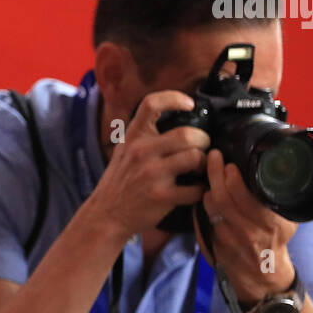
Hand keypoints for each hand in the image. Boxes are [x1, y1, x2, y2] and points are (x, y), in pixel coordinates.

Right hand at [85, 90, 210, 239]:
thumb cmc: (120, 180)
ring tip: (202, 167)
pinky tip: (196, 190)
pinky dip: (201, 190)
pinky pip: (195, 189)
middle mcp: (141, 152)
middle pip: (187, 134)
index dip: (174, 98)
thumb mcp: (123, 150)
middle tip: (204, 146)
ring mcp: (152, 174)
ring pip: (195, 158)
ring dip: (206, 163)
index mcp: (133, 137)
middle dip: (204, 140)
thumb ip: (143, 134)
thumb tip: (175, 117)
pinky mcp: (161, 197)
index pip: (151, 104)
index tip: (189, 104)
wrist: (106, 214)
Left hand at [193, 149, 297, 303]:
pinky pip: (203, 219)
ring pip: (211, 208)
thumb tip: (273, 170)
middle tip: (213, 157)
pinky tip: (206, 193)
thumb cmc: (275, 242)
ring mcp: (229, 241)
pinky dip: (203, 204)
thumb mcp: (286, 222)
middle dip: (215, 174)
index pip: (246, 198)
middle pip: (223, 199)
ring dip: (208, 189)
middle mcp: (249, 233)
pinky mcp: (215, 245)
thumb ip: (278, 201)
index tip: (230, 164)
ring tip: (211, 174)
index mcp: (270, 225)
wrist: (264, 277)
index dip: (234, 179)